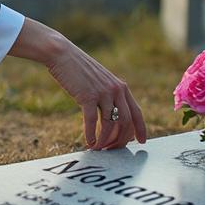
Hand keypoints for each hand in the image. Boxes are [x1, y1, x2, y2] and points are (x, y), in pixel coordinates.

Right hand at [7, 18, 146, 149]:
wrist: (62, 54)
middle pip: (125, 122)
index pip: (137, 112)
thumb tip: (112, 118)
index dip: (140, 129)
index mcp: (121, 87)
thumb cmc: (78, 69)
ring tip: (98, 148)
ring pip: (110, 124)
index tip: (141, 142)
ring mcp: (103, 93)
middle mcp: (116, 90)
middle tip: (111, 150)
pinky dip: (92, 135)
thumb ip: (109, 95)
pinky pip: (93, 122)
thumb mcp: (100, 80)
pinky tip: (89, 142)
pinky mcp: (88, 96)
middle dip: (120, 140)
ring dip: (105, 140)